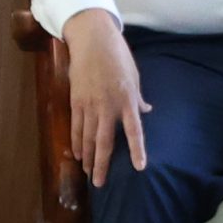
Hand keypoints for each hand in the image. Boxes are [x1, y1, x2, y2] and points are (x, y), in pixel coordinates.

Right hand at [61, 8, 147, 188]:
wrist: (92, 39)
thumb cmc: (117, 56)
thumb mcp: (134, 76)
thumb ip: (138, 98)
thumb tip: (146, 111)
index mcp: (127, 100)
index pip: (134, 131)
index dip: (136, 150)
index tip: (138, 168)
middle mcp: (108, 106)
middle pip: (104, 141)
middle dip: (102, 164)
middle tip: (100, 183)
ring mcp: (89, 104)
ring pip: (87, 137)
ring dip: (88, 157)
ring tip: (88, 173)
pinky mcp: (76, 100)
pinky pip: (76, 126)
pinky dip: (77, 141)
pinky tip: (77, 153)